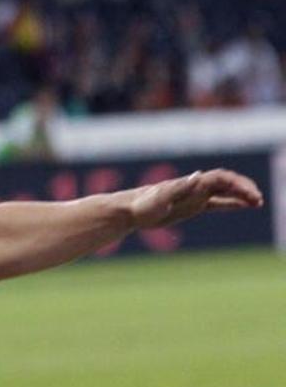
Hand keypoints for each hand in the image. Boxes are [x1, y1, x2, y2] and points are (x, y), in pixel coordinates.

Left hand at [128, 168, 263, 228]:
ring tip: (258, 203)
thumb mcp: (161, 197)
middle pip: (227, 183)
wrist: (128, 211)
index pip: (222, 178)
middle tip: (258, 201)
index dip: (238, 184)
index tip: (250, 196)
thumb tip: (199, 175)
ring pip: (224, 192)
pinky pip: (215, 203)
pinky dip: (230, 203)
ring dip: (241, 195)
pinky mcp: (191, 206)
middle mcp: (195, 187)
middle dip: (244, 189)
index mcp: (191, 183)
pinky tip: (242, 206)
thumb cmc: (142, 204)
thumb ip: (180, 187)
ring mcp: (194, 196)